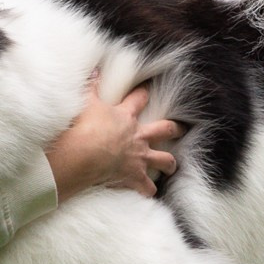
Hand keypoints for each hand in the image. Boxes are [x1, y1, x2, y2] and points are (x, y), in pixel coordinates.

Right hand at [46, 77, 180, 201]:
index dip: (144, 93)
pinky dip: (148, 191)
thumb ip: (90, 86)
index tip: (148, 90)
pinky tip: (149, 193)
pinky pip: (146, 187)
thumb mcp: (87, 102)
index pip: (139, 100)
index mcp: (126, 117)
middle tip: (179, 129)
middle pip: (163, 130)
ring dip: (169, 163)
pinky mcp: (134, 177)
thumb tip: (94, 69)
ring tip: (171, 166)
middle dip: (173, 129)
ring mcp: (139, 157)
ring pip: (163, 160)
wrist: (85, 153)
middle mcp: (138, 136)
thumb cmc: (85, 127)